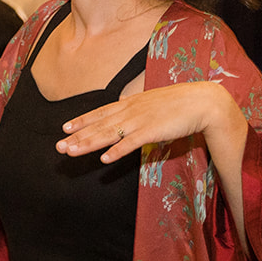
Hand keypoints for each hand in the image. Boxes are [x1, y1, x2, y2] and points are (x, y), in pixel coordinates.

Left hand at [58, 81, 236, 162]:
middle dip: (78, 136)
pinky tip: (104, 159)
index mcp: (131, 103)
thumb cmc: (180, 103)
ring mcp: (140, 121)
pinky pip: (131, 144)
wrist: (203, 102)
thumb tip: (127, 111)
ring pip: (109, 134)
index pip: (101, 113)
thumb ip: (137, 108)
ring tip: (71, 151)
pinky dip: (117, 151)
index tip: (65, 128)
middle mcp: (130, 111)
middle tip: (58, 146)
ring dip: (88, 143)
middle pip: (99, 125)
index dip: (82, 121)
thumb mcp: (152, 103)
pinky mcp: (152, 131)